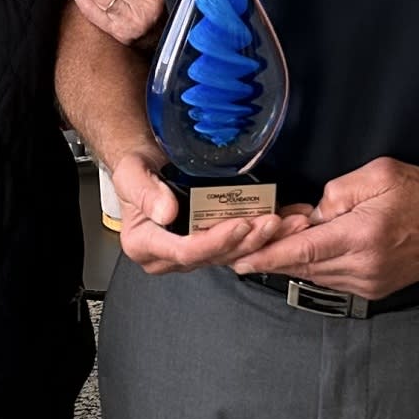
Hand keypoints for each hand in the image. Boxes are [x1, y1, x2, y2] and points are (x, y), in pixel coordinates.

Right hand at [106, 145, 311, 276]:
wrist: (148, 162)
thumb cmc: (137, 167)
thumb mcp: (131, 172)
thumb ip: (144, 191)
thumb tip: (165, 212)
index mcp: (145, 244)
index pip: (185, 251)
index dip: (216, 241)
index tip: (239, 224)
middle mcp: (169, 255)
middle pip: (214, 256)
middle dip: (248, 241)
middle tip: (272, 222)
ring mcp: (191, 252)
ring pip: (231, 254)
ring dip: (262, 240)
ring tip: (287, 222)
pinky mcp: (209, 244)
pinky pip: (237, 244)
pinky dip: (262, 233)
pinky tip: (284, 220)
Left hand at [231, 157, 418, 302]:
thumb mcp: (379, 174)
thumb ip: (338, 192)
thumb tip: (312, 213)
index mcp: (362, 236)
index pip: (302, 251)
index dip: (266, 256)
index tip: (237, 260)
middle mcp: (363, 267)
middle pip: (303, 267)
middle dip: (271, 258)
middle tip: (240, 251)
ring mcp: (369, 283)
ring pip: (315, 275)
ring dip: (292, 261)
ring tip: (273, 245)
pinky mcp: (374, 289)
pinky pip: (332, 280)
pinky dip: (314, 267)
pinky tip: (306, 252)